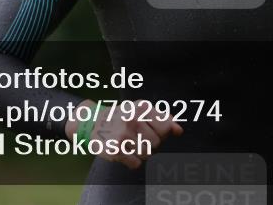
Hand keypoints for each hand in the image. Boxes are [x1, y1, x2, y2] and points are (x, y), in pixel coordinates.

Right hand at [66, 99, 183, 169]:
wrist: (92, 122)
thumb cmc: (121, 116)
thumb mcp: (141, 110)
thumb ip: (163, 118)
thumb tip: (179, 131)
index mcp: (141, 107)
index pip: (166, 128)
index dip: (161, 133)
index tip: (152, 131)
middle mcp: (132, 119)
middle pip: (157, 143)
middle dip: (150, 144)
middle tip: (137, 137)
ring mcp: (123, 135)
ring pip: (147, 154)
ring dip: (141, 153)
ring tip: (130, 144)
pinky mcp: (115, 150)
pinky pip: (136, 164)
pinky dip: (132, 161)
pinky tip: (124, 151)